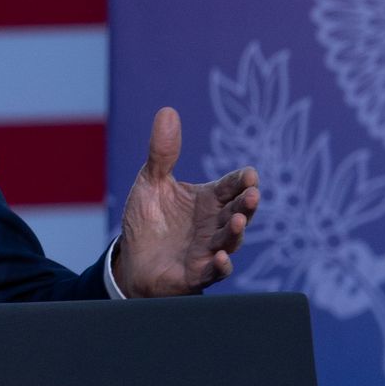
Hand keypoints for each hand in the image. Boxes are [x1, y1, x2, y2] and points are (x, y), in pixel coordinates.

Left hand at [113, 108, 258, 298]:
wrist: (131, 261)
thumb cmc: (148, 221)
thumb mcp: (151, 182)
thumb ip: (162, 152)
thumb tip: (167, 111)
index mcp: (208, 200)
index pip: (230, 187)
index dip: (241, 181)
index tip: (250, 174)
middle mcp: (214, 224)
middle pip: (237, 212)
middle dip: (247, 204)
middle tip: (253, 194)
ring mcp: (208, 250)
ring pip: (229, 241)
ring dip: (236, 232)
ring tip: (237, 220)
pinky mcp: (197, 274)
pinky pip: (213, 272)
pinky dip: (220, 266)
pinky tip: (221, 258)